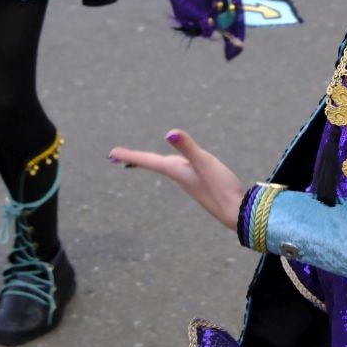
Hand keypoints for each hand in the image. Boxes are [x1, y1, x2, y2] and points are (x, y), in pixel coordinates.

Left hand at [109, 130, 244, 229]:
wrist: (236, 213)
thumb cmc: (221, 187)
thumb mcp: (205, 162)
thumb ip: (188, 147)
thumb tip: (169, 132)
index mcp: (176, 170)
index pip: (148, 160)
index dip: (129, 155)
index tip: (110, 154)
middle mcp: (179, 176)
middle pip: (152, 164)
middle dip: (135, 159)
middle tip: (115, 156)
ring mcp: (189, 181)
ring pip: (164, 167)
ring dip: (149, 162)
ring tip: (139, 159)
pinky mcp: (200, 182)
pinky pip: (177, 170)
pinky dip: (168, 164)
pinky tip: (175, 165)